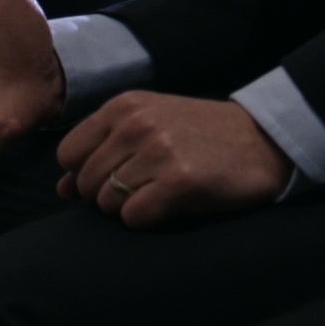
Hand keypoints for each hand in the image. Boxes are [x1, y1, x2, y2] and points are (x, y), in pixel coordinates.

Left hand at [50, 93, 289, 227]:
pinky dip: (147, 220)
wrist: (262, 140)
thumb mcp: (148, 127)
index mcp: (123, 106)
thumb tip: (61, 190)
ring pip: (107, 202)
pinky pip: (133, 217)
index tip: (115, 176)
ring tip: (160, 193)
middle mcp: (136, 123)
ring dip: (129, 208)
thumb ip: (101, 151)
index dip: (85, 174)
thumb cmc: (200, 136)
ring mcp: (158, 150)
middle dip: (106, 195)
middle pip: (86, 182)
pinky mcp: (179, 180)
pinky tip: (170, 206)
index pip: (68, 154)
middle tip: (144, 188)